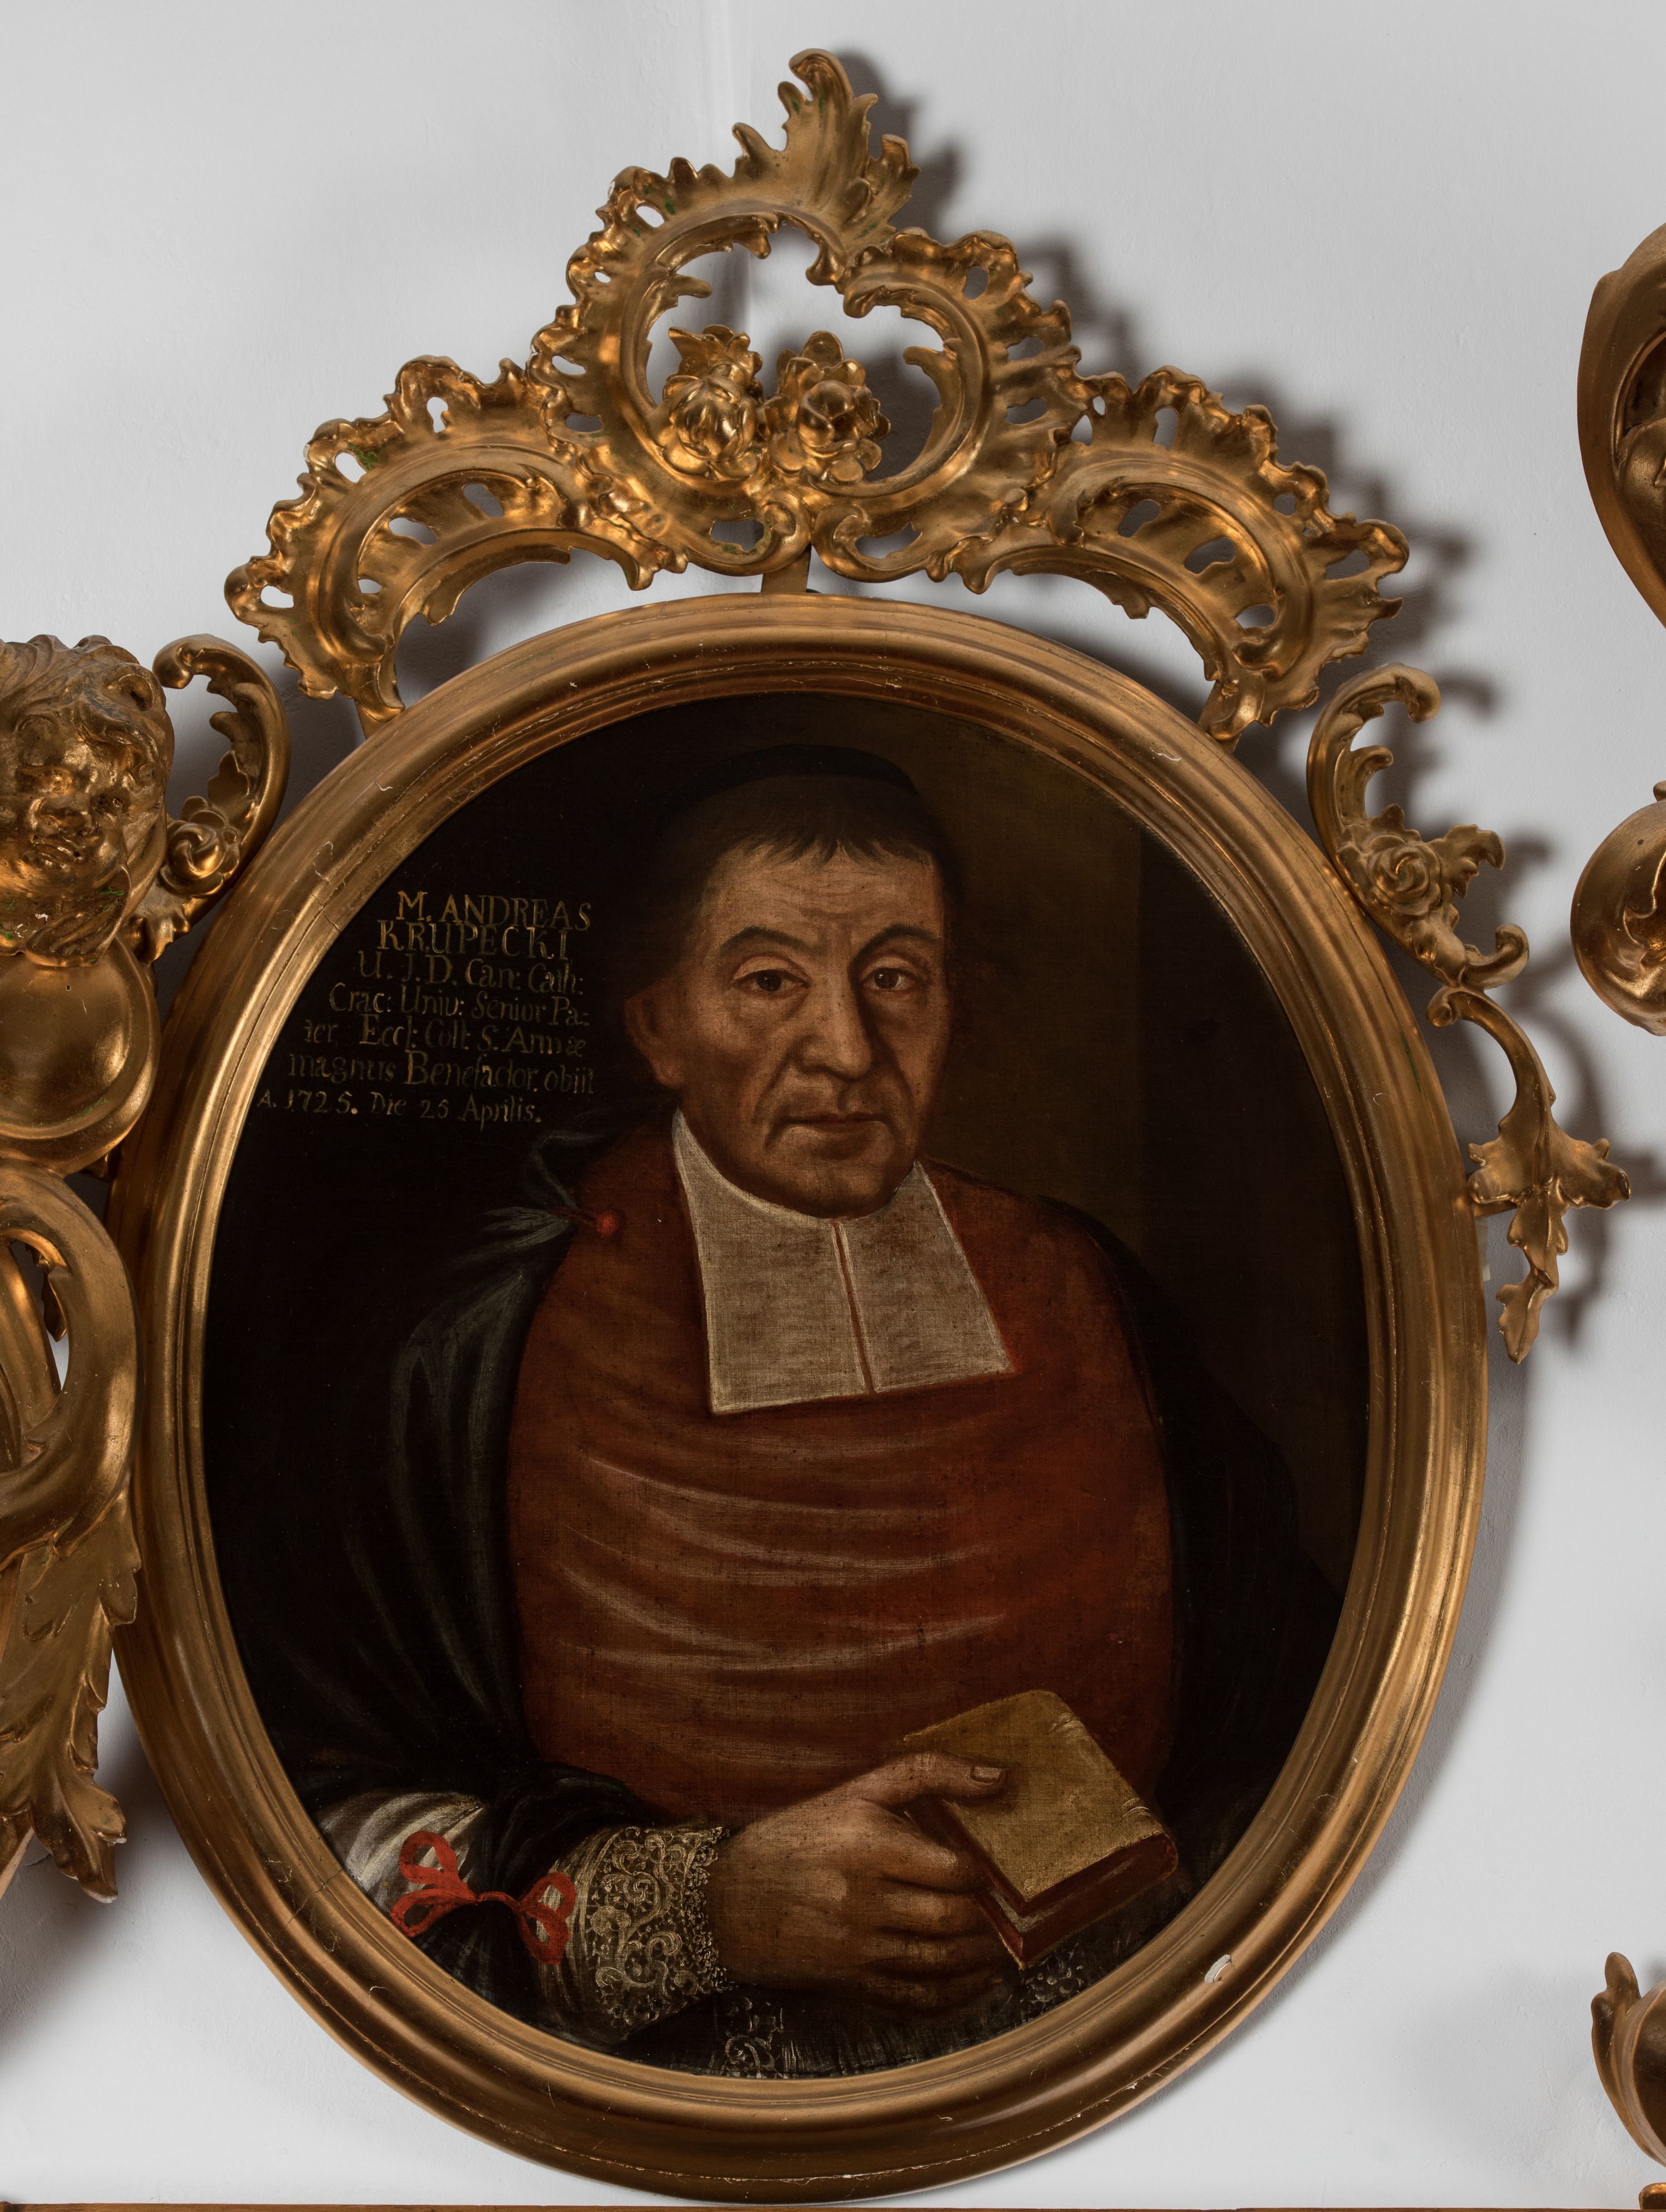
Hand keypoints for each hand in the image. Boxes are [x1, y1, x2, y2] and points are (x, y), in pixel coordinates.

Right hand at [702, 1752, 1009, 2013]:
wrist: (726, 1900)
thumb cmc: (801, 1836)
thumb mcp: (857, 1791)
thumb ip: (929, 1773)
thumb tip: (1001, 1776)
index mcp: (867, 1844)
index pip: (953, 1869)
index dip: (984, 1873)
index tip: (993, 1870)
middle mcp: (861, 1898)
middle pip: (951, 1919)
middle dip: (989, 1919)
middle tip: (1008, 1913)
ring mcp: (855, 1946)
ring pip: (939, 1963)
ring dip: (981, 1959)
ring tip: (1000, 1947)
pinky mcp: (849, 1983)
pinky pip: (914, 1999)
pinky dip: (956, 1997)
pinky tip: (978, 1982)